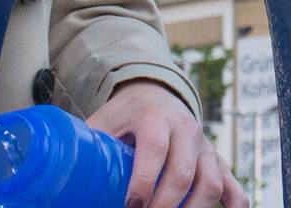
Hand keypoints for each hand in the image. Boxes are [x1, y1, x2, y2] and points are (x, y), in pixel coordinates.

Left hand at [88, 79, 244, 207]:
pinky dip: (233, 205)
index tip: (130, 206)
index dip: (144, 182)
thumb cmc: (125, 115)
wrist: (157, 94)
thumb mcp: (105, 120)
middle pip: (184, 173)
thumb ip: (87, 144)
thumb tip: (56, 173)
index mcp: (156, 117)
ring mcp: (205, 146)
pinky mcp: (216, 160)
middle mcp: (186, 130)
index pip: (155, 150)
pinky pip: (233, 185)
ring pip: (211, 183)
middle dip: (165, 205)